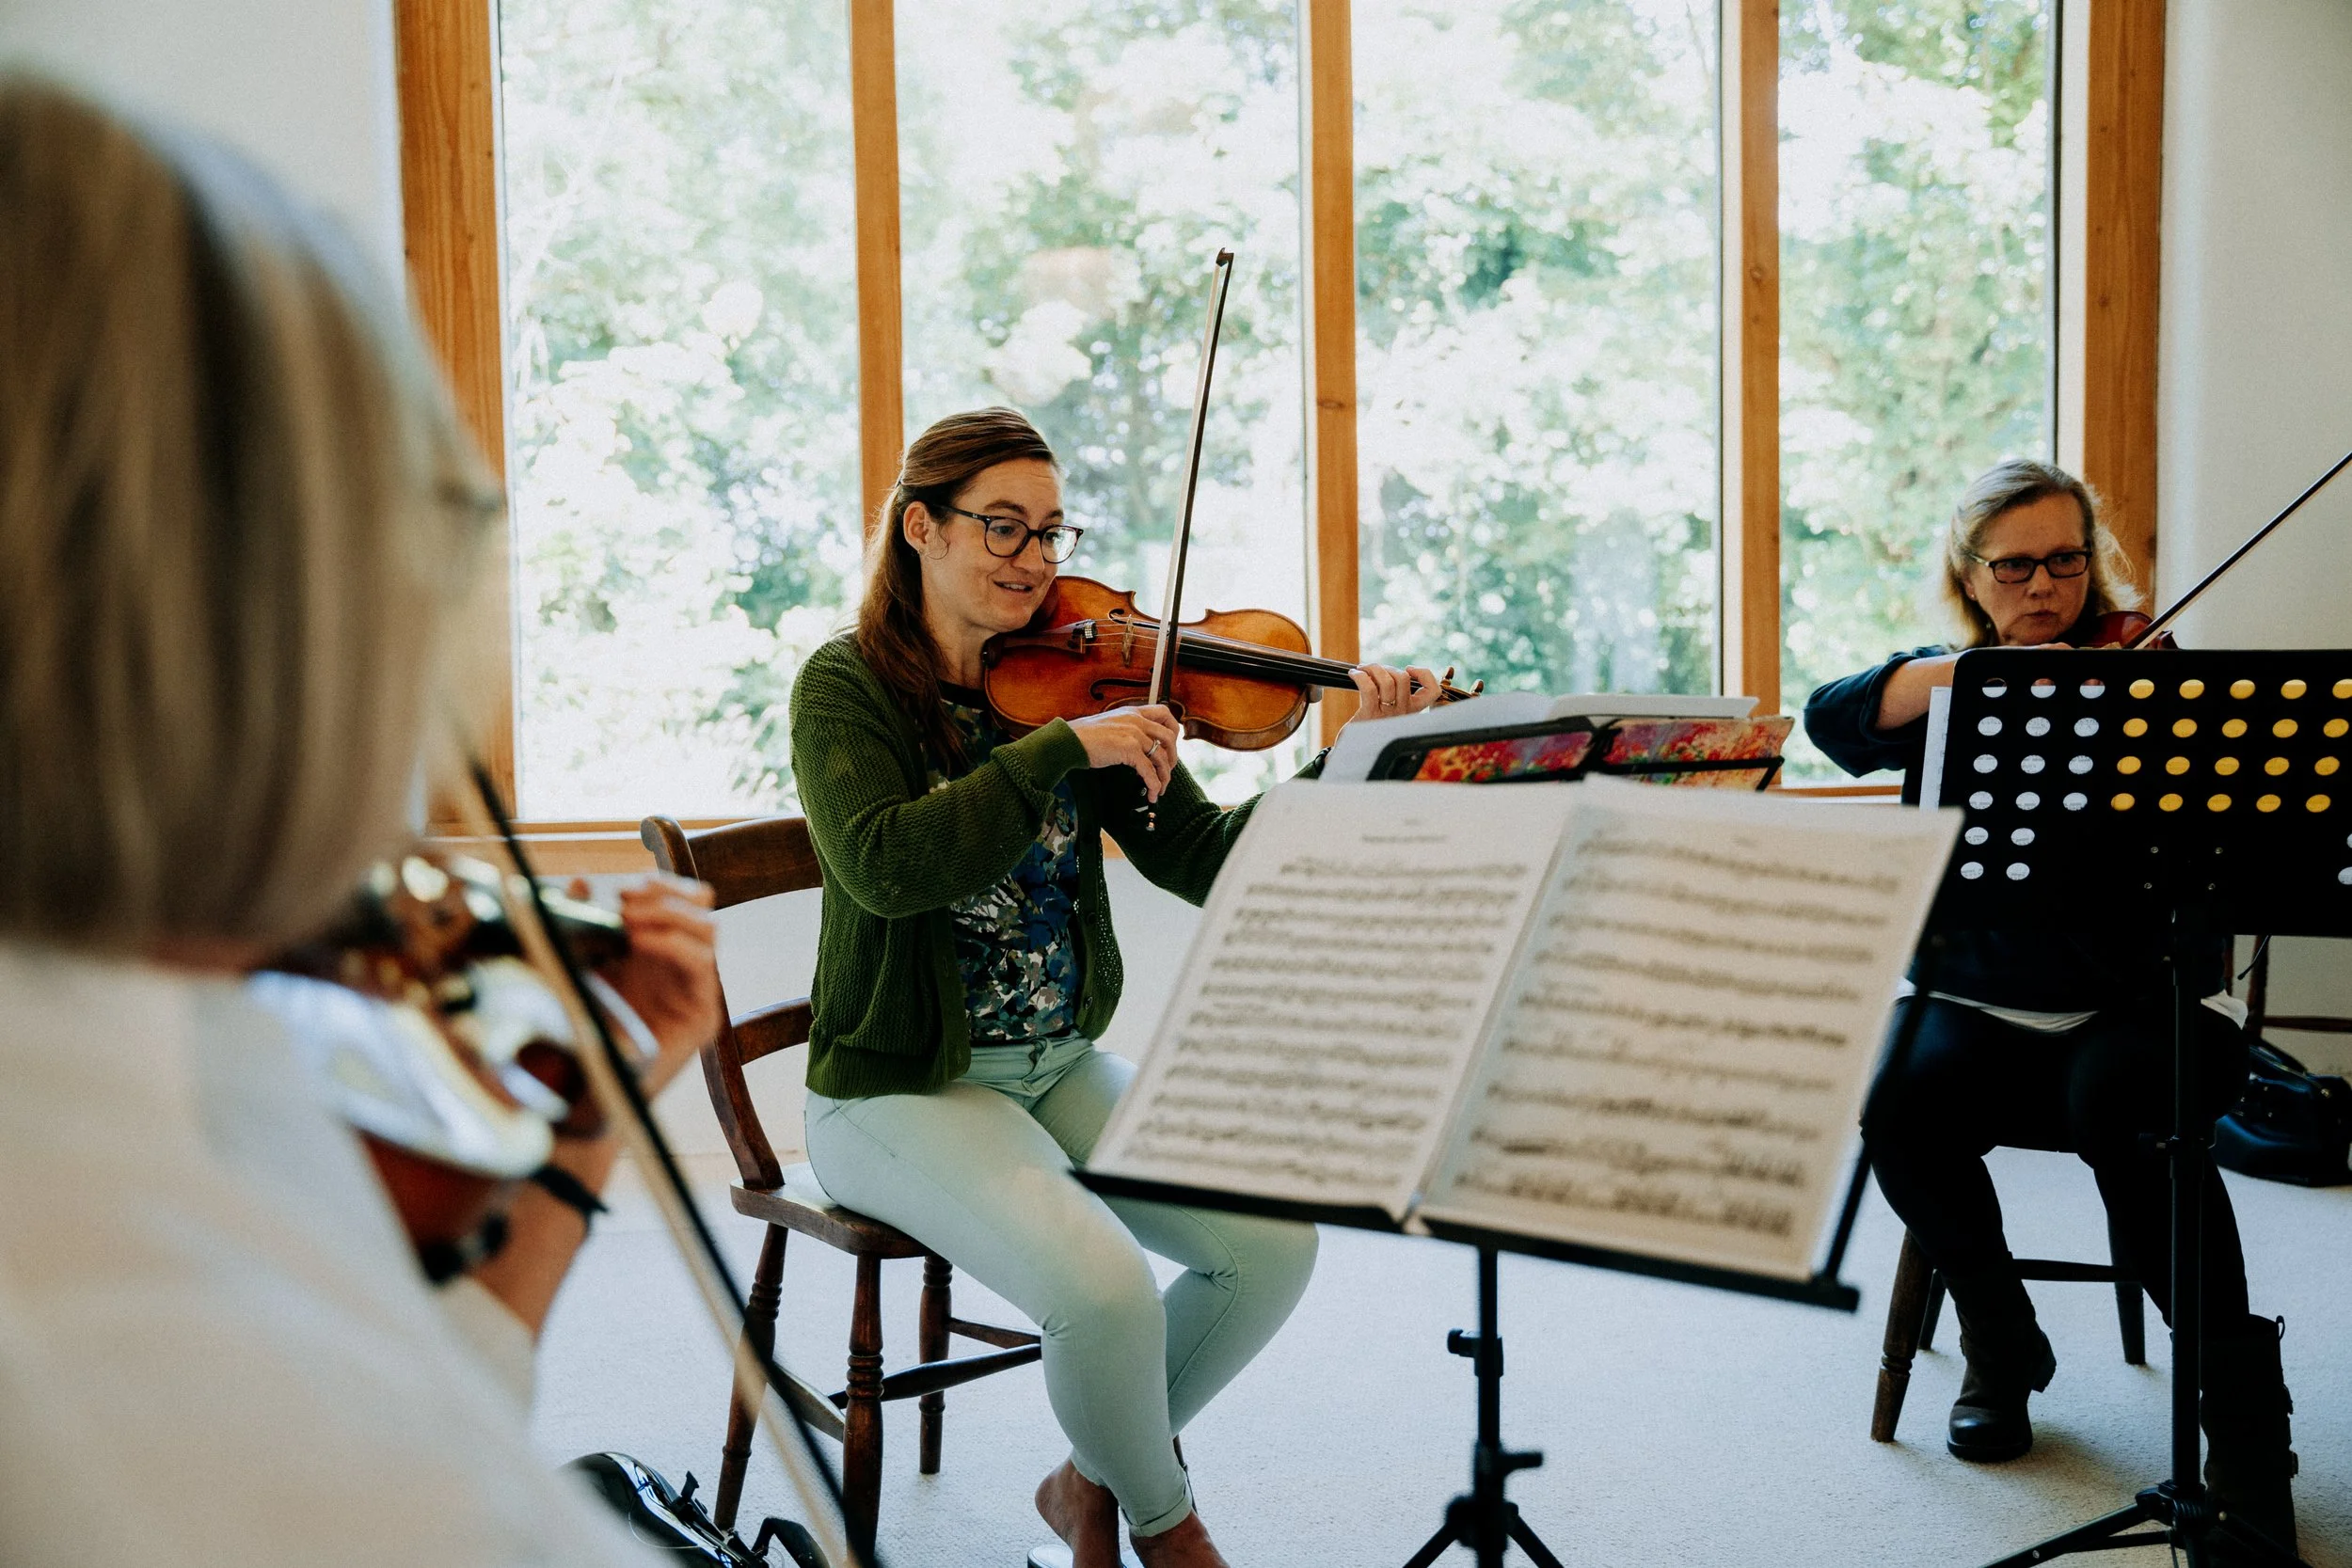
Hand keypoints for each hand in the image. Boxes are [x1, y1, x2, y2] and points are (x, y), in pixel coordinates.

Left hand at [580, 874, 719, 1097]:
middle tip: (627, 900)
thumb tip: (581, 881)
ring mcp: (697, 992)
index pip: (683, 900)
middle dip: (666, 894)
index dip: (659, 886)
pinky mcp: (703, 1017)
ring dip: (668, 915)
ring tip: (629, 921)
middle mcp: (684, 968)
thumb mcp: (576, 964)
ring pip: (709, 929)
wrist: (582, 1088)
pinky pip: (702, 965)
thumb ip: (580, 923)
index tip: (624, 889)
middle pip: (703, 906)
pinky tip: (638, 942)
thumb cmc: (578, 1029)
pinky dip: (672, 943)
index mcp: (660, 951)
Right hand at [1069, 704, 1180, 801]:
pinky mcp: (1129, 750)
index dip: (1173, 729)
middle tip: (1168, 770)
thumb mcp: (1111, 723)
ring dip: (1164, 776)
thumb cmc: (1084, 736)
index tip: (1172, 744)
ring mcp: (1134, 734)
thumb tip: (1140, 745)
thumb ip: (1127, 728)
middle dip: (1173, 757)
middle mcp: (1136, 720)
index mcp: (1133, 712)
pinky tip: (1152, 792)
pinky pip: (1149, 771)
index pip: (1165, 713)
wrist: (1070, 741)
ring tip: (1161, 787)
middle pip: (1169, 737)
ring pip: (1161, 757)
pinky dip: (1154, 784)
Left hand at [1345, 662, 1441, 723]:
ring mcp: (1387, 715)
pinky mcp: (1369, 716)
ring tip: (1362, 670)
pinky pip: (1369, 688)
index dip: (1425, 675)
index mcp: (1412, 711)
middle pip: (1403, 679)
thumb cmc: (1371, 728)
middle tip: (1375, 671)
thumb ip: (1396, 697)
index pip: (1433, 691)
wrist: (1354, 753)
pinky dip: (1360, 676)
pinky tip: (1354, 675)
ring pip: (1387, 681)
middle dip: (1388, 668)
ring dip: (1373, 669)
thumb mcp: (1390, 713)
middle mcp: (1403, 713)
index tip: (1409, 670)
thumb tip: (1389, 671)